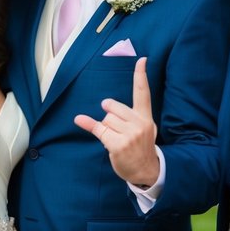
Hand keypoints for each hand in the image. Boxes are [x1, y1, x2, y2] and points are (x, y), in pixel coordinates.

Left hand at [74, 56, 159, 186]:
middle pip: (113, 106)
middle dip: (109, 115)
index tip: (141, 60)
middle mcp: (139, 123)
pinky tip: (81, 120)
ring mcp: (130, 135)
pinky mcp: (118, 145)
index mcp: (145, 117)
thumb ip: (126, 116)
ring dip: (106, 127)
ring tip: (116, 138)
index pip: (143, 93)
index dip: (141, 76)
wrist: (147, 171)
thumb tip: (99, 107)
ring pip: (106, 119)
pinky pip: (99, 129)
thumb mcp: (141, 129)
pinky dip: (89, 125)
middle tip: (117, 128)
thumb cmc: (140, 147)